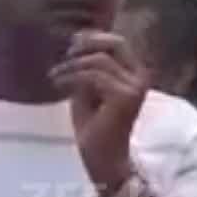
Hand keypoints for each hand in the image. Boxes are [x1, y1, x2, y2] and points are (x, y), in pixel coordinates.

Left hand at [48, 30, 148, 188]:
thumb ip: (87, 66)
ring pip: (100, 61)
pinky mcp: (125, 97)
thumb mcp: (87, 88)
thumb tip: (78, 38)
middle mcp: (141, 78)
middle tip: (66, 55)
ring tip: (55, 76)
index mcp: (135, 74)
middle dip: (88, 44)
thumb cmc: (94, 127)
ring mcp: (135, 88)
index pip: (118, 43)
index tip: (71, 44)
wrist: (101, 158)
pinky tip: (58, 84)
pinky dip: (72, 77)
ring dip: (72, 66)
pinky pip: (94, 76)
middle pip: (116, 43)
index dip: (94, 37)